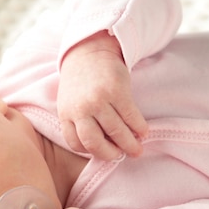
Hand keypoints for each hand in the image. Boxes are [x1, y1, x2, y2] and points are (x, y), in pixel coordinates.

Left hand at [58, 31, 147, 160]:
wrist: (88, 52)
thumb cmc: (80, 83)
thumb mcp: (70, 103)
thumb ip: (78, 123)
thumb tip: (102, 148)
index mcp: (66, 114)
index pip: (76, 144)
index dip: (92, 152)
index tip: (105, 152)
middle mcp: (80, 109)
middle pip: (95, 142)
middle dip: (112, 154)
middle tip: (124, 156)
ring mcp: (98, 99)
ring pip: (116, 131)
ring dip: (130, 144)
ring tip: (137, 148)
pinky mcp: (116, 90)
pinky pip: (130, 116)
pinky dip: (139, 127)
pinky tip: (143, 131)